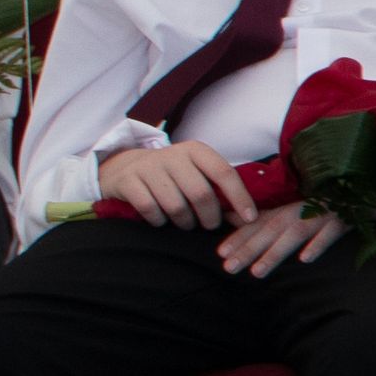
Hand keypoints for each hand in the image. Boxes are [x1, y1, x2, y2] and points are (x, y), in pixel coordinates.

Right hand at [99, 139, 255, 230]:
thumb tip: (249, 220)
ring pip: (175, 206)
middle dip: (209, 217)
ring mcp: (147, 166)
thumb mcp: (197, 175)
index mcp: (195, 150)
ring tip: (185, 223)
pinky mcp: (128, 180)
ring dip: (184, 222)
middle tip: (209, 225)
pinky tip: (160, 219)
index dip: (239, 197)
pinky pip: (150, 209)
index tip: (249, 219)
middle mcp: (172, 154)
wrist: (125, 167)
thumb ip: (221, 194)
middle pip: (201, 193)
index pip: (224, 172)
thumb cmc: (172, 176)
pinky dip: (158, 221)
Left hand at [217, 201, 348, 274]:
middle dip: (248, 249)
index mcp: (289, 207)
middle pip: (270, 230)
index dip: (239, 237)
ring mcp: (322, 213)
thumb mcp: (298, 204)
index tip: (220, 253)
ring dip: (275, 252)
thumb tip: (235, 218)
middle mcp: (301, 209)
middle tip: (228, 268)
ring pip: (294, 234)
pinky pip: (330, 232)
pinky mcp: (345, 217)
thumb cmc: (330, 197)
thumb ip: (270, 214)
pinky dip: (317, 244)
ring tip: (257, 272)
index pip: (259, 222)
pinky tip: (305, 259)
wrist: (367, 185)